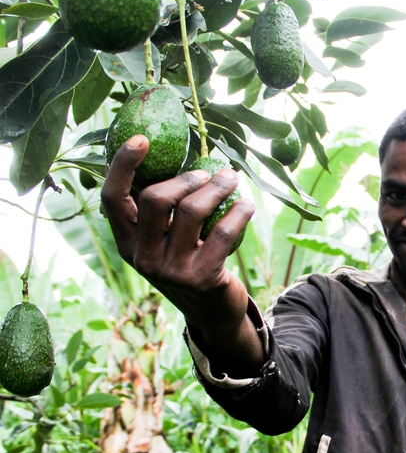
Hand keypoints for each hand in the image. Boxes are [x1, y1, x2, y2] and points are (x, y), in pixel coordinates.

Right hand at [101, 135, 262, 368]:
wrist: (212, 312)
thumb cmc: (189, 262)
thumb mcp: (166, 241)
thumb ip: (163, 211)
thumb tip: (181, 158)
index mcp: (126, 242)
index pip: (112, 199)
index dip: (122, 166)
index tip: (140, 139)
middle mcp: (142, 257)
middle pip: (155, 199)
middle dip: (186, 178)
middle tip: (209, 172)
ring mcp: (171, 269)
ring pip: (191, 211)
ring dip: (217, 187)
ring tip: (231, 178)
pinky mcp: (201, 278)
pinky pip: (222, 233)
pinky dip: (238, 212)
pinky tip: (246, 204)